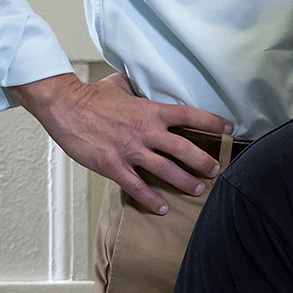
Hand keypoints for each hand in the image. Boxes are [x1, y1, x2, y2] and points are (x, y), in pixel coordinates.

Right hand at [7, 72, 227, 212]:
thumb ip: (138, 88)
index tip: (228, 129)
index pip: (190, 116)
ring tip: (198, 190)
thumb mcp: (121, 85)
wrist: (64, 107)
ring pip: (166, 171)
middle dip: (204, 161)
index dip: (213, 123)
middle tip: (215, 170)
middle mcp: (146, 132)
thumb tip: (145, 83)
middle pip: (185, 149)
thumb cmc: (91, 96)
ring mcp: (130, 151)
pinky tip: (163, 208)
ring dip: (185, 182)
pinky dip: (152, 200)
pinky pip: (137, 188)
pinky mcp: (113, 166)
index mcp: (151, 111)